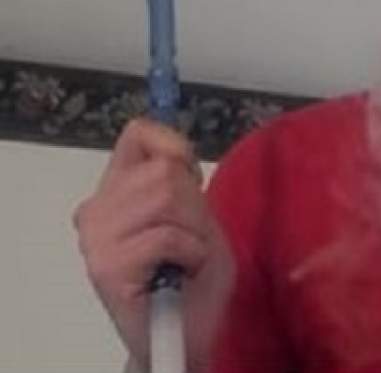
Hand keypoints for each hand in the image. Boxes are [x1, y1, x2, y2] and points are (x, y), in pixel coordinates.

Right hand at [74, 118, 233, 372]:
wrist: (188, 332)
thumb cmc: (195, 277)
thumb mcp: (199, 216)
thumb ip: (182, 182)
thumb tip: (175, 153)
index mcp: (116, 191)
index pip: (139, 134)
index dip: (176, 147)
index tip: (192, 182)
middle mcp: (97, 209)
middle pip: (163, 169)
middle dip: (194, 205)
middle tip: (190, 240)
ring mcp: (96, 238)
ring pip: (166, 197)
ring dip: (194, 231)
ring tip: (185, 257)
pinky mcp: (106, 265)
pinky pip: (168, 235)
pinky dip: (191, 253)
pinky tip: (181, 273)